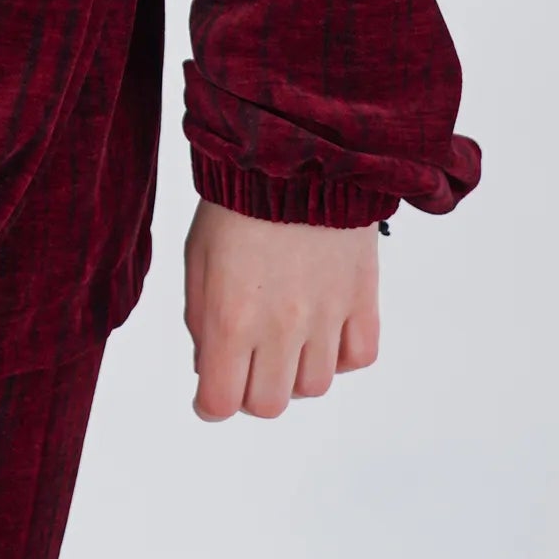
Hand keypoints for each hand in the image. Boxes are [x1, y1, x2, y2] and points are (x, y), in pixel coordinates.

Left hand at [183, 198, 380, 420]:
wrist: (293, 153)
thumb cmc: (234, 201)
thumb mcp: (196, 257)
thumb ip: (200, 319)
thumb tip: (208, 368)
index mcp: (231, 316)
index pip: (222, 402)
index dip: (210, 405)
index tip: (209, 397)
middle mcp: (281, 326)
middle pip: (268, 404)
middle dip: (249, 390)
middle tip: (245, 363)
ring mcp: (326, 315)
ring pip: (314, 387)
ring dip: (294, 372)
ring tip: (283, 337)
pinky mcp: (362, 299)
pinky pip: (359, 357)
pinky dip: (340, 355)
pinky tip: (322, 329)